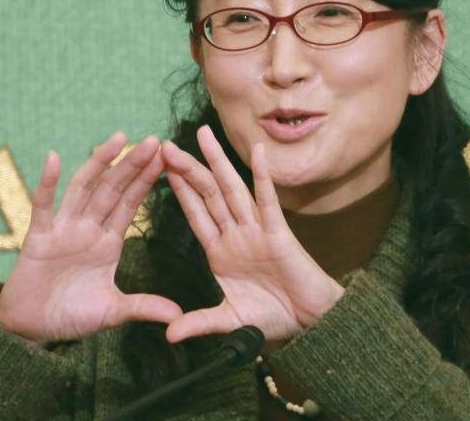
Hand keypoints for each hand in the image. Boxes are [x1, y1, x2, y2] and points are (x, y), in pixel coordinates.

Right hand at [0, 132, 182, 343]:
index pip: (131, 204)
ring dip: (100, 163)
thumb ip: (143, 307)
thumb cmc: (70, 316)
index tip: (166, 158)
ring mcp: (62, 230)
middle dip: (132, 165)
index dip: (147, 181)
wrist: (30, 331)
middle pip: (113, 189)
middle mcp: (87, 229)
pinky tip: (55, 158)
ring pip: (83, 189)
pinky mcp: (38, 238)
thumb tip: (178, 314)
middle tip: (154, 140)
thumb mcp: (112, 311)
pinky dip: (48, 182)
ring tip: (119, 139)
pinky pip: (43, 206)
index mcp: (108, 242)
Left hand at [160, 125, 344, 342]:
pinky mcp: (279, 233)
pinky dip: (262, 176)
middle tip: (165, 145)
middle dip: (187, 169)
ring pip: (232, 189)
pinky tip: (257, 153)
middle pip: (208, 194)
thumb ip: (199, 323)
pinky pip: (268, 201)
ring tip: (201, 134)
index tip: (159, 169)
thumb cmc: (274, 317)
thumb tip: (169, 335)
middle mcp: (236, 234)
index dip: (178, 191)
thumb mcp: (229, 320)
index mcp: (221, 251)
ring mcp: (257, 230)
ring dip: (216, 162)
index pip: (195, 214)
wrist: (310, 321)